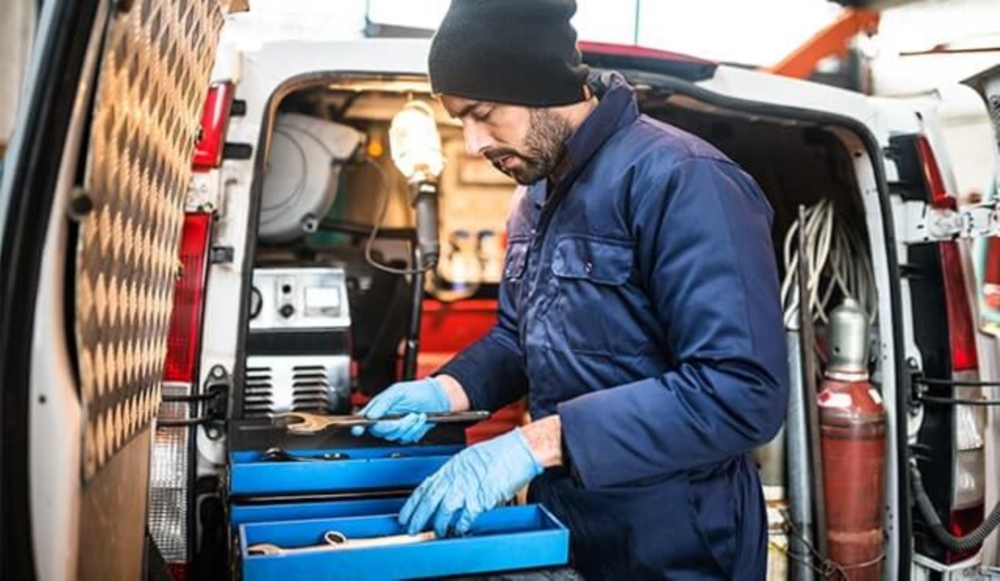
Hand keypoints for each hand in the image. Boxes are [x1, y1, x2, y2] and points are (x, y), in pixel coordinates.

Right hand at [350, 377, 450, 442]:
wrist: (438, 398)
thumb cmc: (419, 391)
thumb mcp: (398, 391)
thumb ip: (383, 403)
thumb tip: (370, 415)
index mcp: (379, 407)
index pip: (364, 419)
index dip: (359, 426)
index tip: (358, 429)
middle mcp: (386, 419)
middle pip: (379, 431)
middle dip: (394, 425)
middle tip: (407, 415)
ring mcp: (396, 427)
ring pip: (394, 436)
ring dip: (408, 426)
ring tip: (416, 414)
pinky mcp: (407, 434)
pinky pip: (406, 439)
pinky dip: (415, 429)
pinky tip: (420, 419)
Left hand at [398, 428, 542, 535]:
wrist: (519, 450)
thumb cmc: (500, 452)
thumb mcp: (470, 457)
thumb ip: (456, 473)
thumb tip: (448, 486)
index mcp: (452, 467)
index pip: (424, 487)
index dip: (412, 504)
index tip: (405, 515)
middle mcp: (456, 477)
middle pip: (429, 501)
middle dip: (418, 518)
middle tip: (411, 529)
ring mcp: (467, 488)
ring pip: (444, 510)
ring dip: (439, 524)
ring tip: (438, 531)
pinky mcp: (481, 498)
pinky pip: (466, 516)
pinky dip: (461, 525)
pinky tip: (459, 528)